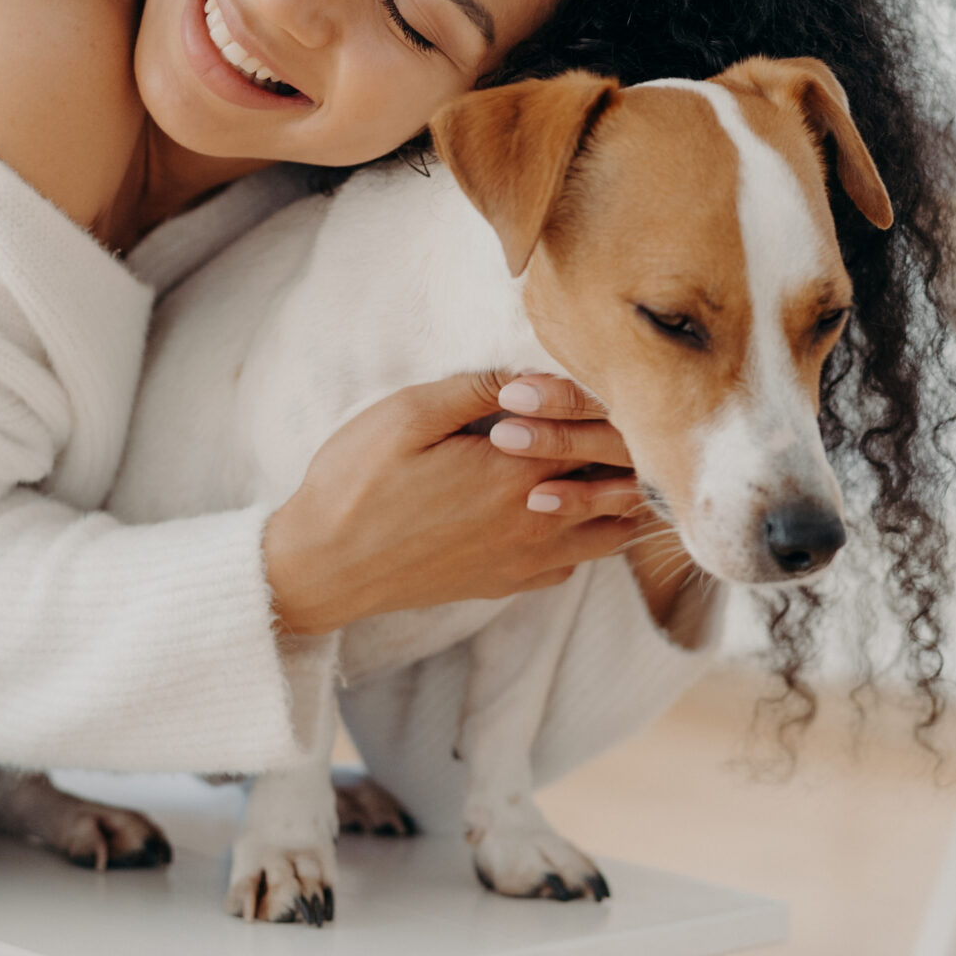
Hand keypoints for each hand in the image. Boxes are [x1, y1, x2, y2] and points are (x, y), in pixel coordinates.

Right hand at [262, 371, 647, 637]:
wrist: (323, 567)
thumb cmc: (356, 483)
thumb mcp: (408, 413)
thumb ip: (478, 388)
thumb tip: (531, 372)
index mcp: (517, 473)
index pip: (603, 433)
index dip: (611, 402)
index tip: (604, 376)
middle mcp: (537, 523)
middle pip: (624, 485)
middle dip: (632, 447)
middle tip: (621, 414)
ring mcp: (526, 560)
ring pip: (613, 531)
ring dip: (618, 494)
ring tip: (606, 461)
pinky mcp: (508, 584)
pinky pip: (576, 562)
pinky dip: (589, 534)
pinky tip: (566, 507)